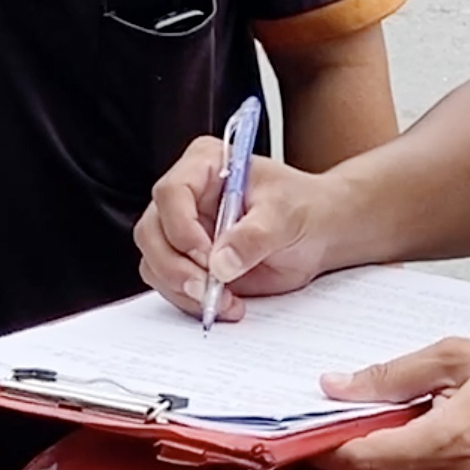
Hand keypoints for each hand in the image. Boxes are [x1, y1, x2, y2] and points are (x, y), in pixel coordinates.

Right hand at [136, 136, 352, 320]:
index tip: (207, 255)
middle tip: (207, 289)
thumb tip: (220, 264)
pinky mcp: (188, 262)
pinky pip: (170, 285)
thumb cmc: (303, 208)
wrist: (317, 232)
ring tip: (224, 301)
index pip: (171, 192)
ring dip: (182, 289)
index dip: (181, 227)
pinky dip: (190, 301)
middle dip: (175, 267)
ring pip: (154, 263)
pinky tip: (226, 305)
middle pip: (152, 232)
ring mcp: (182, 230)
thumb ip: (254, 236)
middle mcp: (185, 197)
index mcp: (204, 165)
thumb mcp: (286, 215)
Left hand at [312, 340, 469, 469]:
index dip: (323, 449)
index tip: (300, 433)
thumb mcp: (458, 356)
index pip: (362, 460)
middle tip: (322, 427)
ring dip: (368, 467)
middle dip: (338, 457)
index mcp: (447, 441)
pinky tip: (408, 448)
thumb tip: (336, 386)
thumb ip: (392, 374)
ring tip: (372, 430)